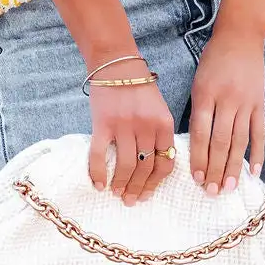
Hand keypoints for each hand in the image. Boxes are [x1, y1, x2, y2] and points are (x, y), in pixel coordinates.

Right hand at [86, 58, 176, 206]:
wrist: (116, 63)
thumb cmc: (139, 86)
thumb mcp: (159, 108)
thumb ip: (159, 133)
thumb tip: (154, 167)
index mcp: (164, 123)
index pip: (166, 162)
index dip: (156, 183)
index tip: (148, 195)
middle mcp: (146, 126)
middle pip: (145, 168)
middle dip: (138, 189)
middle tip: (130, 201)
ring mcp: (124, 125)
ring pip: (126, 165)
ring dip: (121, 184)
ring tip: (116, 193)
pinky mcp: (103, 123)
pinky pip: (100, 155)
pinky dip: (98, 173)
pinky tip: (98, 184)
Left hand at [188, 26, 264, 195]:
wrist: (240, 37)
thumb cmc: (213, 59)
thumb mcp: (198, 81)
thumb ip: (197, 110)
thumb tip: (195, 145)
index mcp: (205, 94)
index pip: (201, 133)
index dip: (199, 158)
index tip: (197, 178)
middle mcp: (226, 100)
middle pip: (220, 141)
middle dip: (215, 169)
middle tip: (212, 191)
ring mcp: (246, 102)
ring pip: (240, 141)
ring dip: (234, 167)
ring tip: (229, 187)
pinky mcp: (260, 103)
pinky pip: (259, 132)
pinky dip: (258, 153)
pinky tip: (255, 172)